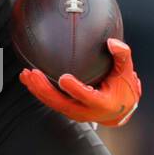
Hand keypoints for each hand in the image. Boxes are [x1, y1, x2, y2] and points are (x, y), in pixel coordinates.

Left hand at [19, 38, 140, 126]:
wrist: (118, 111)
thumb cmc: (123, 89)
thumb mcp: (126, 72)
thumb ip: (122, 56)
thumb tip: (112, 42)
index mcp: (102, 103)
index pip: (87, 97)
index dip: (75, 89)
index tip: (64, 78)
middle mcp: (86, 111)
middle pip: (62, 103)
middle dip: (46, 90)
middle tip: (34, 74)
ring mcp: (74, 112)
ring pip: (53, 104)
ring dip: (38, 90)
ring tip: (26, 75)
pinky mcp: (67, 109)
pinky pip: (50, 102)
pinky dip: (38, 91)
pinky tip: (28, 79)